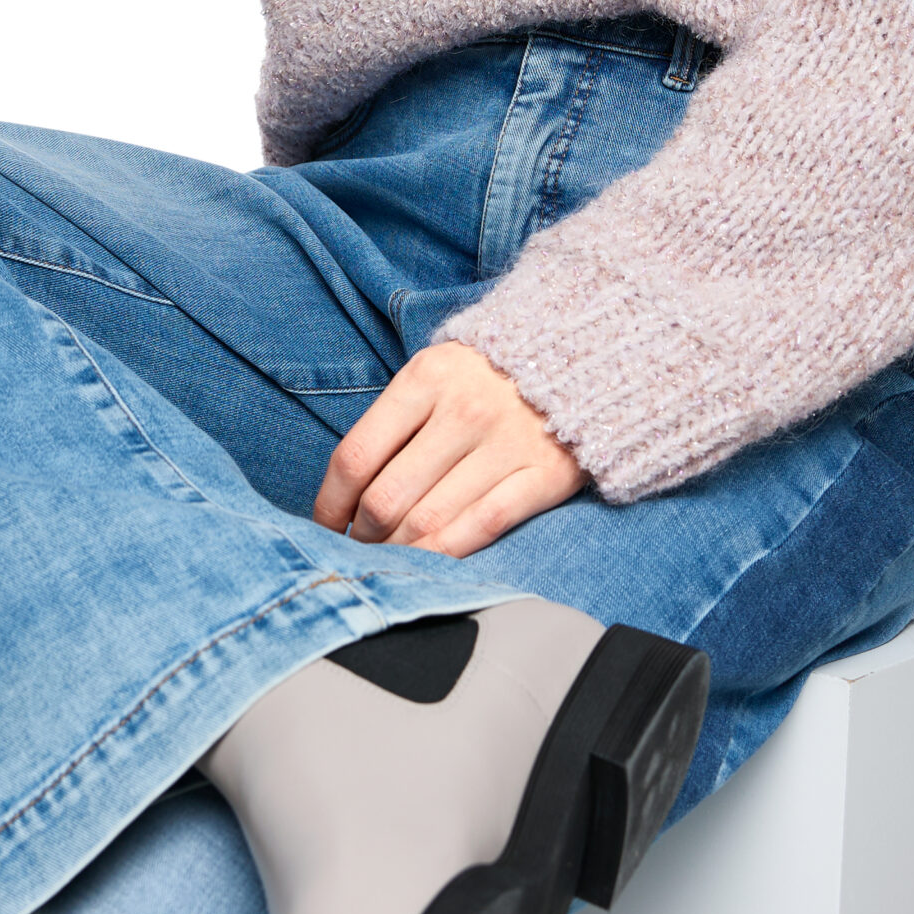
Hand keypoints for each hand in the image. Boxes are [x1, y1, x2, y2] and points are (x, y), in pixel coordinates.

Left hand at [313, 342, 588, 558]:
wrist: (587, 353)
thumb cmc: (492, 374)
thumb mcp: (437, 373)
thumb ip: (396, 422)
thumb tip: (347, 492)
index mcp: (426, 378)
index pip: (355, 456)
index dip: (329, 503)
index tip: (325, 523)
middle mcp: (464, 410)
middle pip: (387, 498)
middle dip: (362, 535)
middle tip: (359, 546)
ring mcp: (506, 444)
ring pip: (429, 521)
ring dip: (398, 551)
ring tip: (389, 557)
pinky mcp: (543, 475)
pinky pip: (481, 527)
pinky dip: (446, 553)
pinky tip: (429, 561)